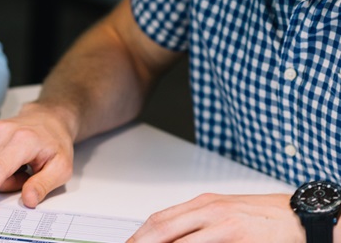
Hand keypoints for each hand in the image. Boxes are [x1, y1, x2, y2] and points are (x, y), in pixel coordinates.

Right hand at [0, 103, 74, 211]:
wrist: (46, 120)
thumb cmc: (54, 143)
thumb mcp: (62, 168)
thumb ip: (44, 185)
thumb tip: (28, 200)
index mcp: (24, 139)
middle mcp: (1, 131)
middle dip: (6, 184)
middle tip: (26, 174)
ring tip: (17, 166)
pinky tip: (4, 161)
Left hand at [127, 193, 303, 242]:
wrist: (301, 217)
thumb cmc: (264, 216)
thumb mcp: (225, 213)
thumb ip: (198, 222)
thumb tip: (171, 236)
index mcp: (204, 203)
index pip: (160, 219)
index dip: (139, 235)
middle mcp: (209, 210)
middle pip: (162, 228)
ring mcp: (223, 224)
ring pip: (179, 240)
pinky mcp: (237, 237)